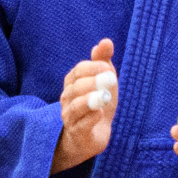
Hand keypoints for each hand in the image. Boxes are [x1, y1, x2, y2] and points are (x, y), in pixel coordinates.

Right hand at [54, 39, 119, 172]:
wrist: (91, 136)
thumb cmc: (97, 104)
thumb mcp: (104, 80)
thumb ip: (103, 60)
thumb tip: (106, 42)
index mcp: (73, 83)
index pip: (78, 71)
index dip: (92, 67)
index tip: (108, 68)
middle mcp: (67, 99)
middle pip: (76, 87)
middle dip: (93, 82)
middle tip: (110, 79)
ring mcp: (70, 117)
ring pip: (76, 106)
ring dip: (90, 99)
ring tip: (104, 96)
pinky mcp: (78, 134)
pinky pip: (80, 125)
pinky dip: (90, 118)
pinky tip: (100, 114)